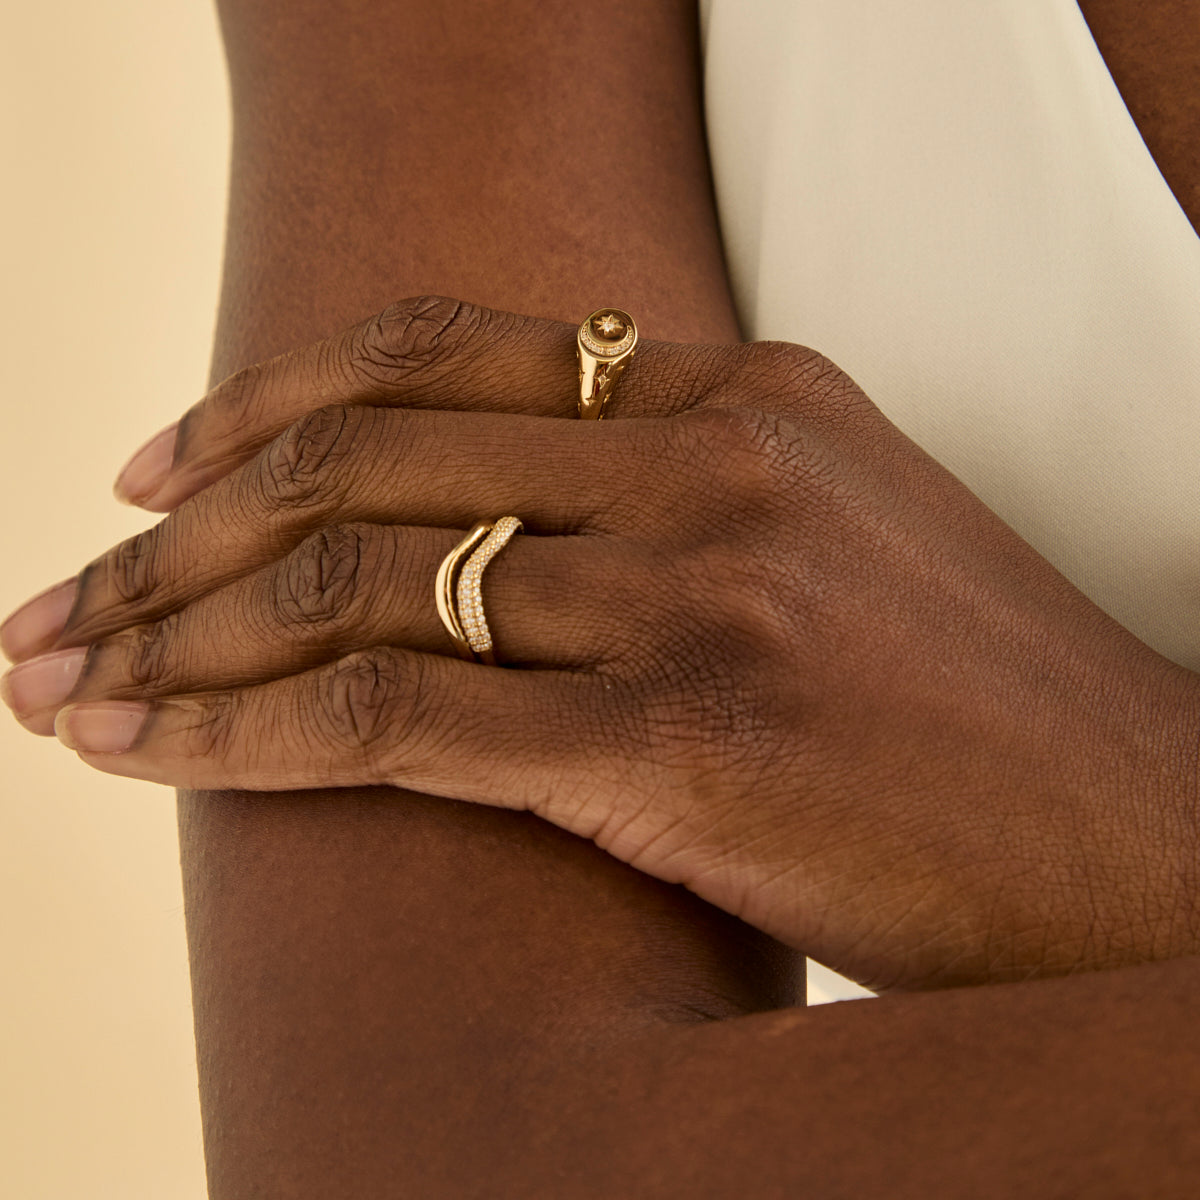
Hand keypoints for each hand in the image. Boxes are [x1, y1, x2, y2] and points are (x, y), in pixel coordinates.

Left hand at [3, 297, 1195, 990]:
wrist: (1129, 837)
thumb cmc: (979, 713)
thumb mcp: (833, 543)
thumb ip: (679, 503)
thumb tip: (510, 529)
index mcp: (752, 395)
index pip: (445, 355)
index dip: (272, 403)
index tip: (165, 469)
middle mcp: (713, 465)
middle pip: (367, 456)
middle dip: (185, 527)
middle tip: (74, 586)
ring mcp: (697, 593)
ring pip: (358, 577)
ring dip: (184, 630)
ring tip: (69, 675)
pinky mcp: (680, 740)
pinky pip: (392, 712)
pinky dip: (244, 732)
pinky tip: (148, 747)